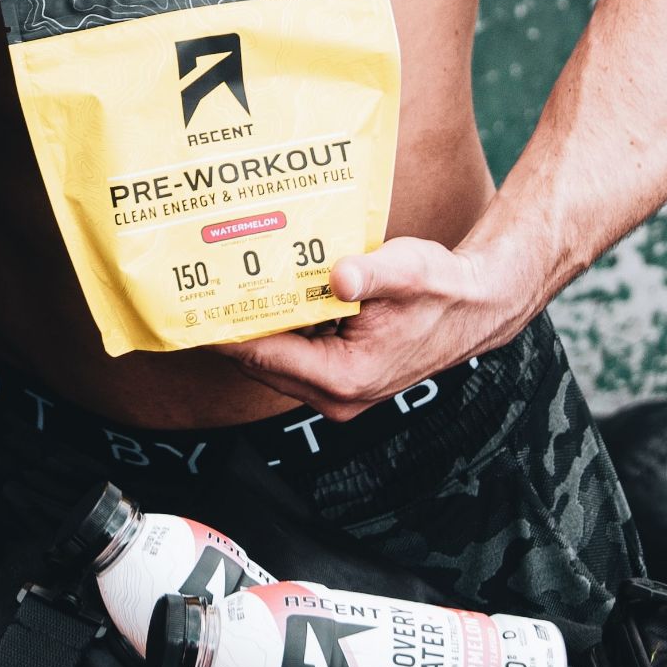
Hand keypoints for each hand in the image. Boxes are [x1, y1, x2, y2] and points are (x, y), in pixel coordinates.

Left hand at [212, 234, 541, 422]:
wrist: (475, 307)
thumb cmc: (442, 289)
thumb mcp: (408, 271)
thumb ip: (371, 273)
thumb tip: (340, 275)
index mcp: (346, 377)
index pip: (267, 357)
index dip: (226, 334)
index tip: (191, 310)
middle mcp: (337, 395)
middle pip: (263, 363)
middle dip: (231, 331)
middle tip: (196, 292)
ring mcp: (338, 392)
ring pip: (275, 362)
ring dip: (252, 331)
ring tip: (220, 291)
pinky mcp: (341, 379)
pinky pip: (294, 358)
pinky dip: (277, 332)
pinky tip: (264, 298)